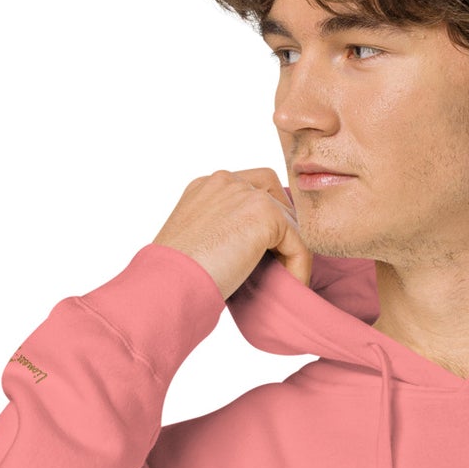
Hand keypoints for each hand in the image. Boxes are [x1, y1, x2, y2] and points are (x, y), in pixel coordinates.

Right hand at [152, 169, 312, 296]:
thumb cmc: (176, 277)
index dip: (265, 219)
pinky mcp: (264, 214)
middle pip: (274, 195)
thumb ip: (223, 230)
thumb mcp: (198, 242)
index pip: (250, 189)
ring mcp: (244, 193)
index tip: (267, 254)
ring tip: (285, 281)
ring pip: (289, 221)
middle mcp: (225, 181)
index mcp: (206, 187)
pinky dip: (300, 266)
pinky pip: (299, 242)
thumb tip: (253, 248)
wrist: (168, 284)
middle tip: (282, 264)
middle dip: (283, 229)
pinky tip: (292, 286)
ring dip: (291, 251)